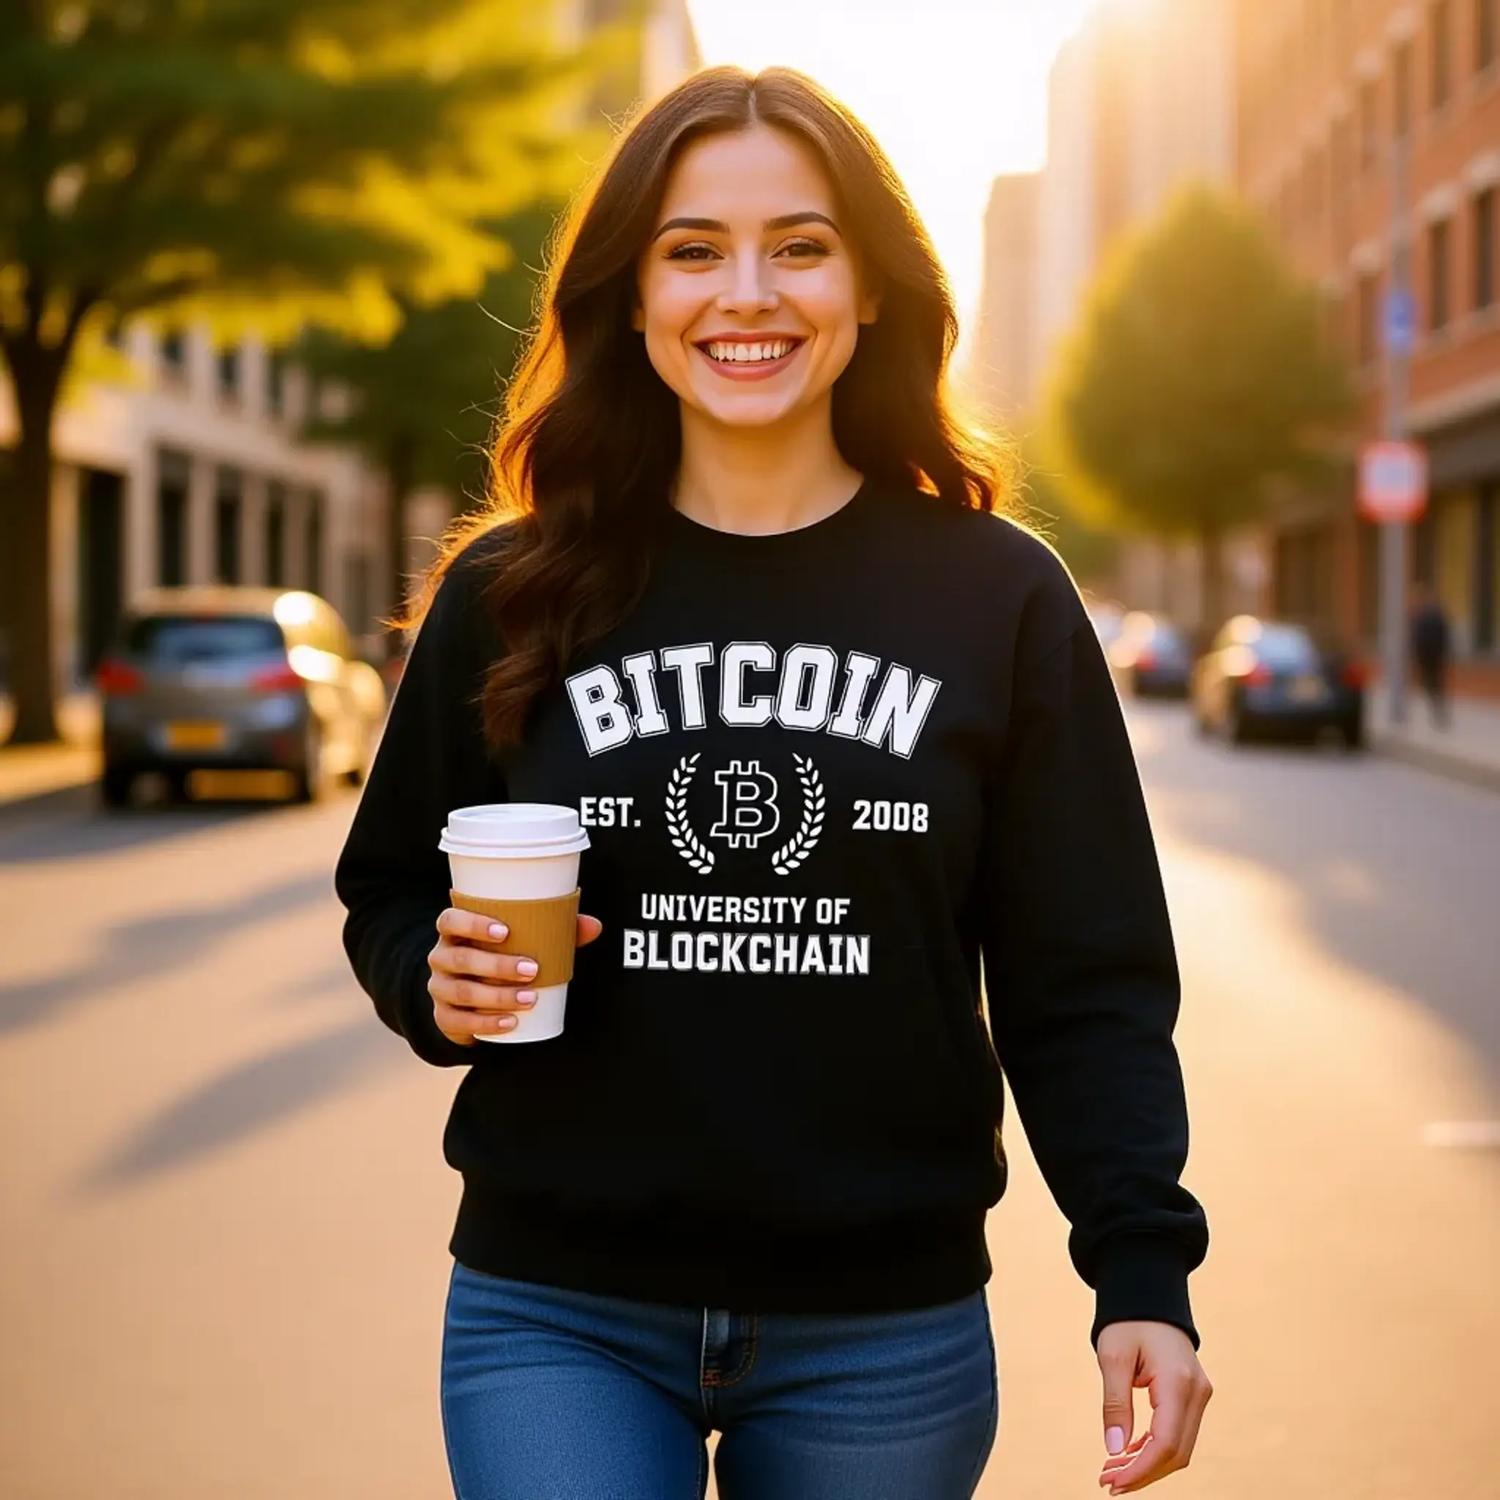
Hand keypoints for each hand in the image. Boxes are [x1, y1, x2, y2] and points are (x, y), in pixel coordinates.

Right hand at [428, 906, 603, 1045]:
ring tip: (530, 998)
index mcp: (454, 933)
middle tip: (532, 969)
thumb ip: (555, 931)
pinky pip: (460, 1021)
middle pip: (460, 959)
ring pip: (462, 992)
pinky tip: (511, 1022)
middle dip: (497, 965)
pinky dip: (487, 1022)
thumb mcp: (520, 943)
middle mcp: (441, 958)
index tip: (505, 931)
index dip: (472, 923)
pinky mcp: (444, 1016)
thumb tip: (593, 926)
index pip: (449, 920)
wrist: (471, 999)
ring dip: (497, 996)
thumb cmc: (500, 958)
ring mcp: (439, 988)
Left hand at [1096, 1321, 1211, 1493]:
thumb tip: (1115, 1449)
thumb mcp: (1113, 1358)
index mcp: (1178, 1382)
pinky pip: (1179, 1433)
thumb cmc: (1128, 1321)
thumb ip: (1115, 1404)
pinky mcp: (1194, 1396)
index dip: (1140, 1470)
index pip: (1166, 1443)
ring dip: (1149, 1464)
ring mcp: (1199, 1395)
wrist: (1149, 1296)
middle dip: (1143, 1473)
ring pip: (1180, 1448)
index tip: (1112, 1482)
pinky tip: (1130, 1452)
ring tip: (1113, 1471)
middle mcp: (1197, 1393)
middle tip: (1107, 1482)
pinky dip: (1155, 1448)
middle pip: (1176, 1453)